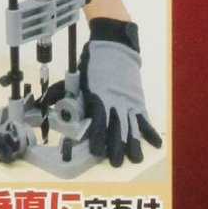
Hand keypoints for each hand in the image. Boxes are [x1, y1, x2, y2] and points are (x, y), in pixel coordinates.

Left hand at [79, 18, 161, 166]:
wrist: (114, 45)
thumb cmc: (94, 62)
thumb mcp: (78, 78)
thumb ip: (68, 94)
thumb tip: (52, 102)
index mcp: (99, 97)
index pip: (99, 122)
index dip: (99, 138)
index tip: (97, 151)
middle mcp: (116, 102)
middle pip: (117, 128)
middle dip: (117, 147)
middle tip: (116, 163)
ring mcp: (129, 101)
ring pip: (132, 126)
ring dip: (133, 144)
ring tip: (134, 159)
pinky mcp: (138, 100)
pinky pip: (145, 118)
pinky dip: (150, 132)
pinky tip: (155, 144)